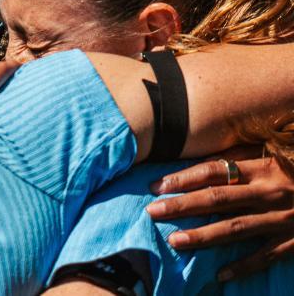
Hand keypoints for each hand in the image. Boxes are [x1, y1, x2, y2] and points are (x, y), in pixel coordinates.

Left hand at [147, 153, 293, 280]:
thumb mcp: (276, 159)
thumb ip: (243, 162)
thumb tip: (201, 167)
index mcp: (264, 167)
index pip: (214, 171)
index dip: (183, 178)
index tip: (156, 186)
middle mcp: (270, 191)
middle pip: (218, 198)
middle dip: (182, 206)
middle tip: (153, 211)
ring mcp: (282, 218)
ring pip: (236, 228)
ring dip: (203, 236)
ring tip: (175, 242)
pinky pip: (265, 256)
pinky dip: (243, 266)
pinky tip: (220, 274)